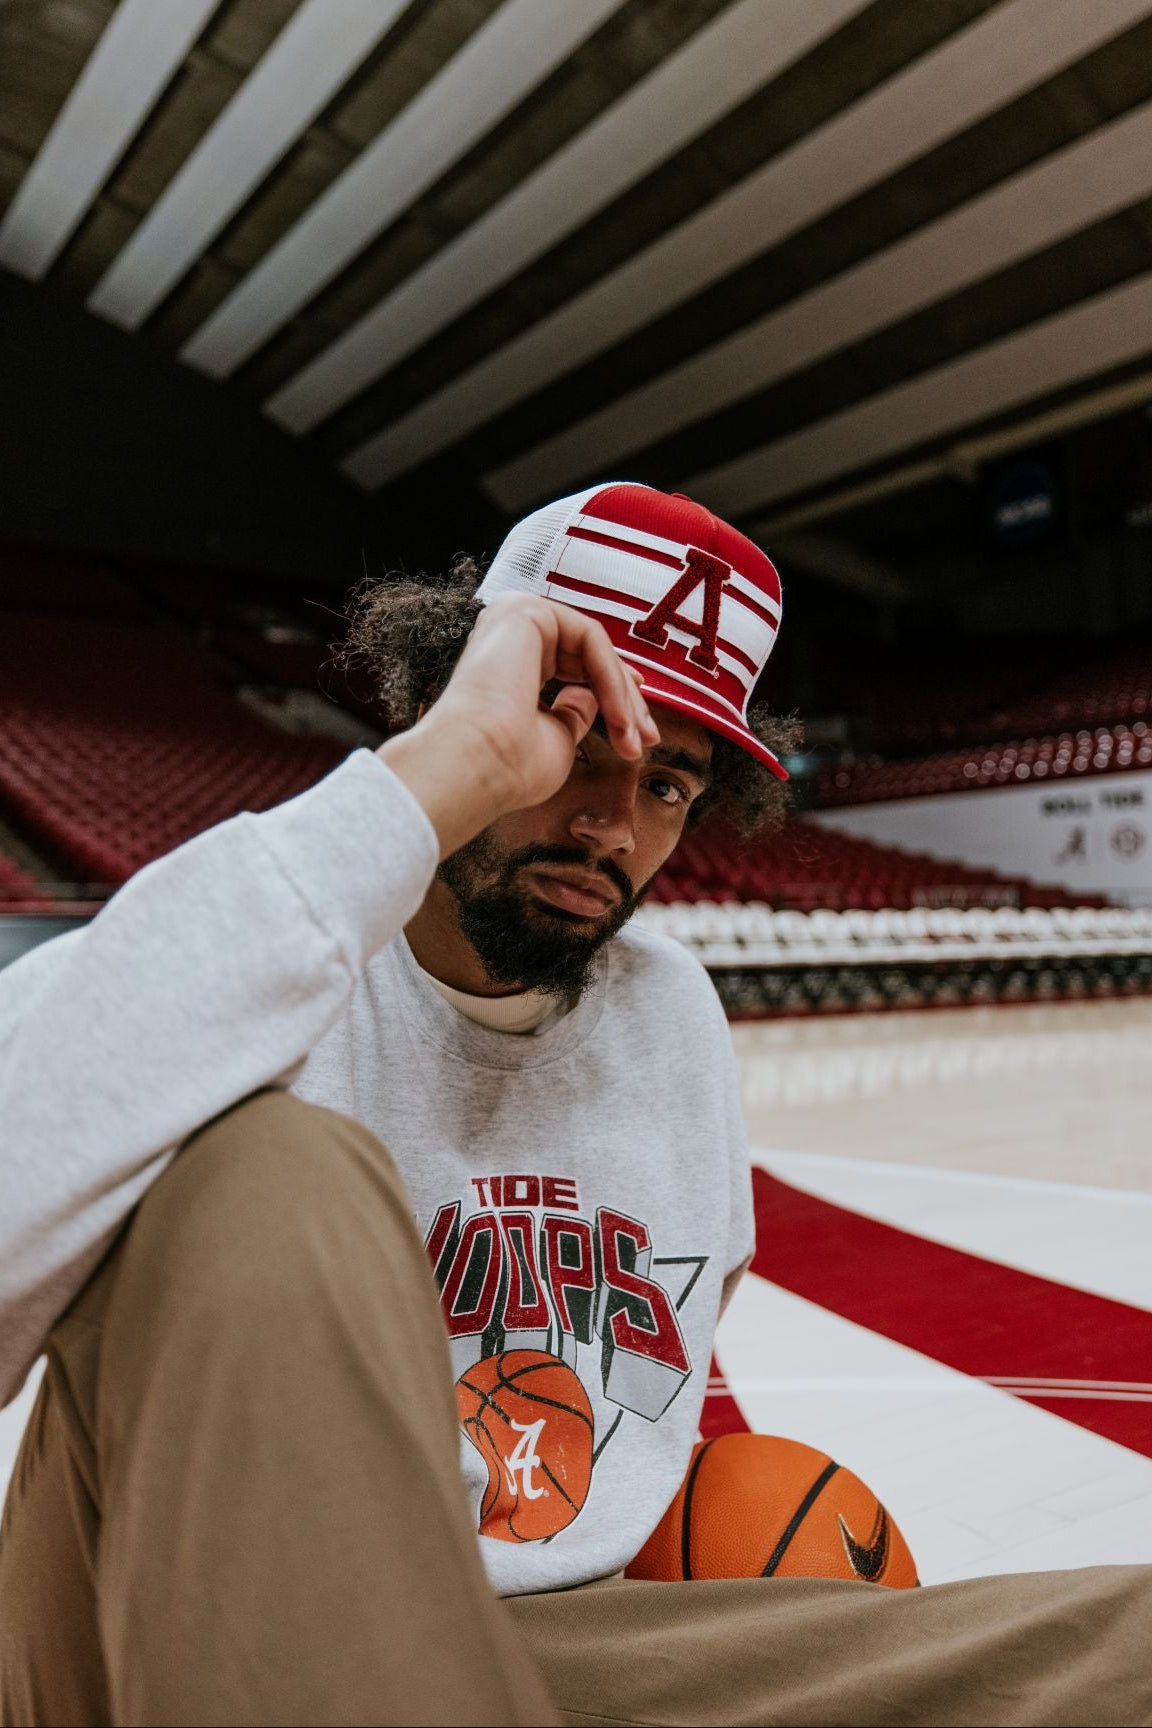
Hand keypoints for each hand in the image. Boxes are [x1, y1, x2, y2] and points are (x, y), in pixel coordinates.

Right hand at [377, 594, 658, 856]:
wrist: (477, 766)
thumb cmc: (509, 766)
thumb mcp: (558, 736)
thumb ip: (577, 710)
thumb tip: (596, 696)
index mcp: (510, 663)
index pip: (574, 668)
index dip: (615, 697)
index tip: (642, 733)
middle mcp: (507, 636)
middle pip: (588, 656)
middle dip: (627, 699)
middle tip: (649, 738)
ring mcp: (513, 617)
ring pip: (594, 647)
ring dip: (622, 695)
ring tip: (635, 737)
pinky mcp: (524, 610)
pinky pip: (590, 637)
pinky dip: (612, 679)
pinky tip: (621, 717)